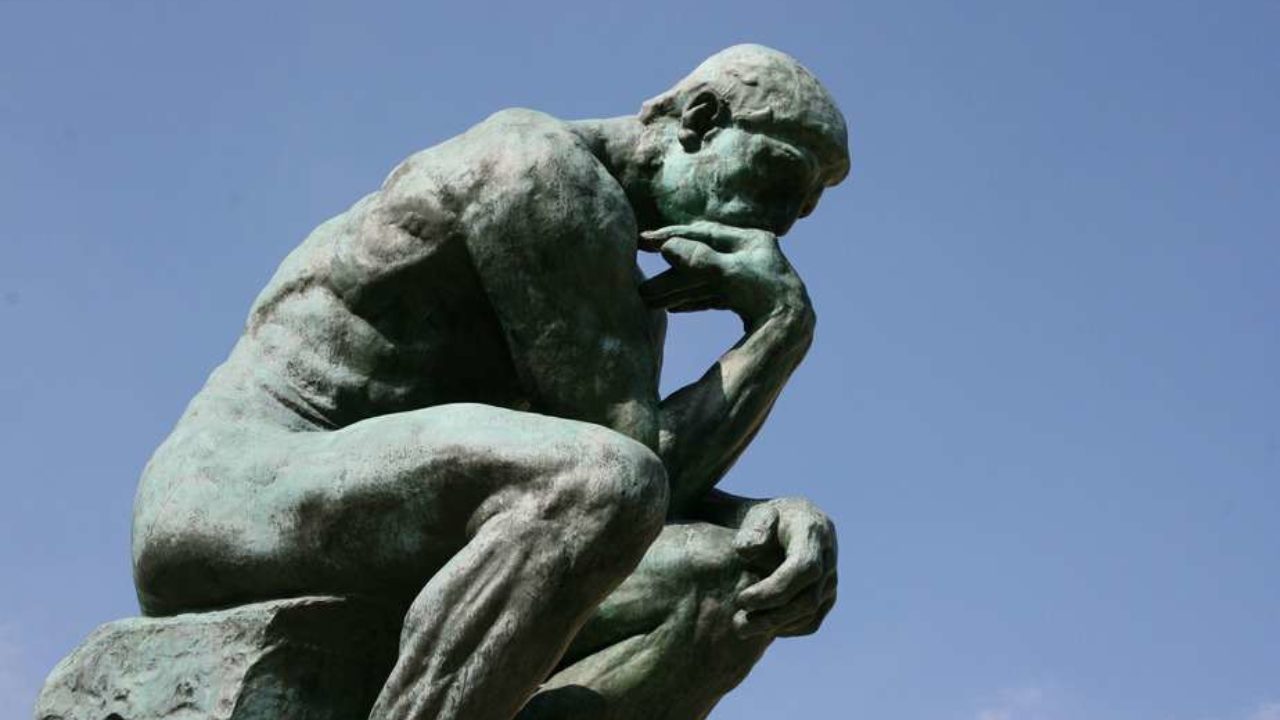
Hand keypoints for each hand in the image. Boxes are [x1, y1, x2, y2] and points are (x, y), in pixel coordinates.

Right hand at [639, 221, 811, 325]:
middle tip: (639, 280)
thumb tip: (667, 246)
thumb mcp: (728, 275)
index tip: (641, 240)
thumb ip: (698, 260)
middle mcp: (751, 255)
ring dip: (677, 289)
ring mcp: (750, 278)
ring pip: (704, 280)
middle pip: (700, 260)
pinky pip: (714, 296)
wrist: (793, 330)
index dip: (670, 236)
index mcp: (750, 239)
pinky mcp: (750, 300)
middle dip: (669, 273)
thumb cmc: (765, 296)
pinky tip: (673, 309)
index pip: (702, 233)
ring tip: (648, 300)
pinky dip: (694, 300)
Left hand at [732, 497, 837, 637]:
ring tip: (741, 627)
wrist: (784, 521)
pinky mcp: (827, 595)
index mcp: (812, 530)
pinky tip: (760, 626)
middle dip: (772, 615)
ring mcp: (831, 578)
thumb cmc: (764, 519)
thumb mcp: (755, 514)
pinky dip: (786, 628)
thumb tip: (748, 551)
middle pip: (808, 598)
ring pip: (810, 614)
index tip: (742, 599)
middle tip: (737, 623)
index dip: (774, 589)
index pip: (804, 568)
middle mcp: (828, 557)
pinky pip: (812, 621)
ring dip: (775, 626)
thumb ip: (751, 530)